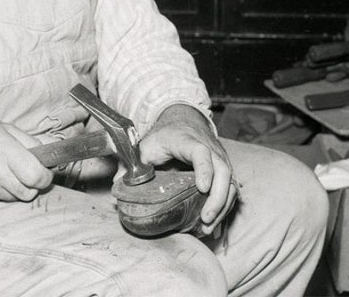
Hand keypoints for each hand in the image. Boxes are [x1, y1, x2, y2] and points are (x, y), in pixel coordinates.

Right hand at [0, 116, 53, 204]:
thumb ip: (31, 142)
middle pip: (29, 192)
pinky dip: (1, 191)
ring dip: (17, 188)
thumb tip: (50, 154)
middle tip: (27, 172)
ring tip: (5, 171)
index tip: (45, 172)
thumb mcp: (6, 129)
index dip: (45, 177)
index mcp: (5, 152)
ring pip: (15, 198)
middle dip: (34, 184)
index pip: (36, 177)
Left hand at [139, 104, 237, 234]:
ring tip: (207, 227)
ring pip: (230, 182)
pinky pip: (230, 190)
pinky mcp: (223, 171)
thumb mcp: (145, 146)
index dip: (204, 169)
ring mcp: (219, 160)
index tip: (202, 188)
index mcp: (188, 141)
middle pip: (223, 170)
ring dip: (222, 206)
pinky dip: (224, 208)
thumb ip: (131, 164)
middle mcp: (210, 149)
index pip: (201, 152)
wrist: (183, 121)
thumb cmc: (165, 136)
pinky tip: (214, 225)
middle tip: (205, 218)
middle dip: (217, 197)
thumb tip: (117, 185)